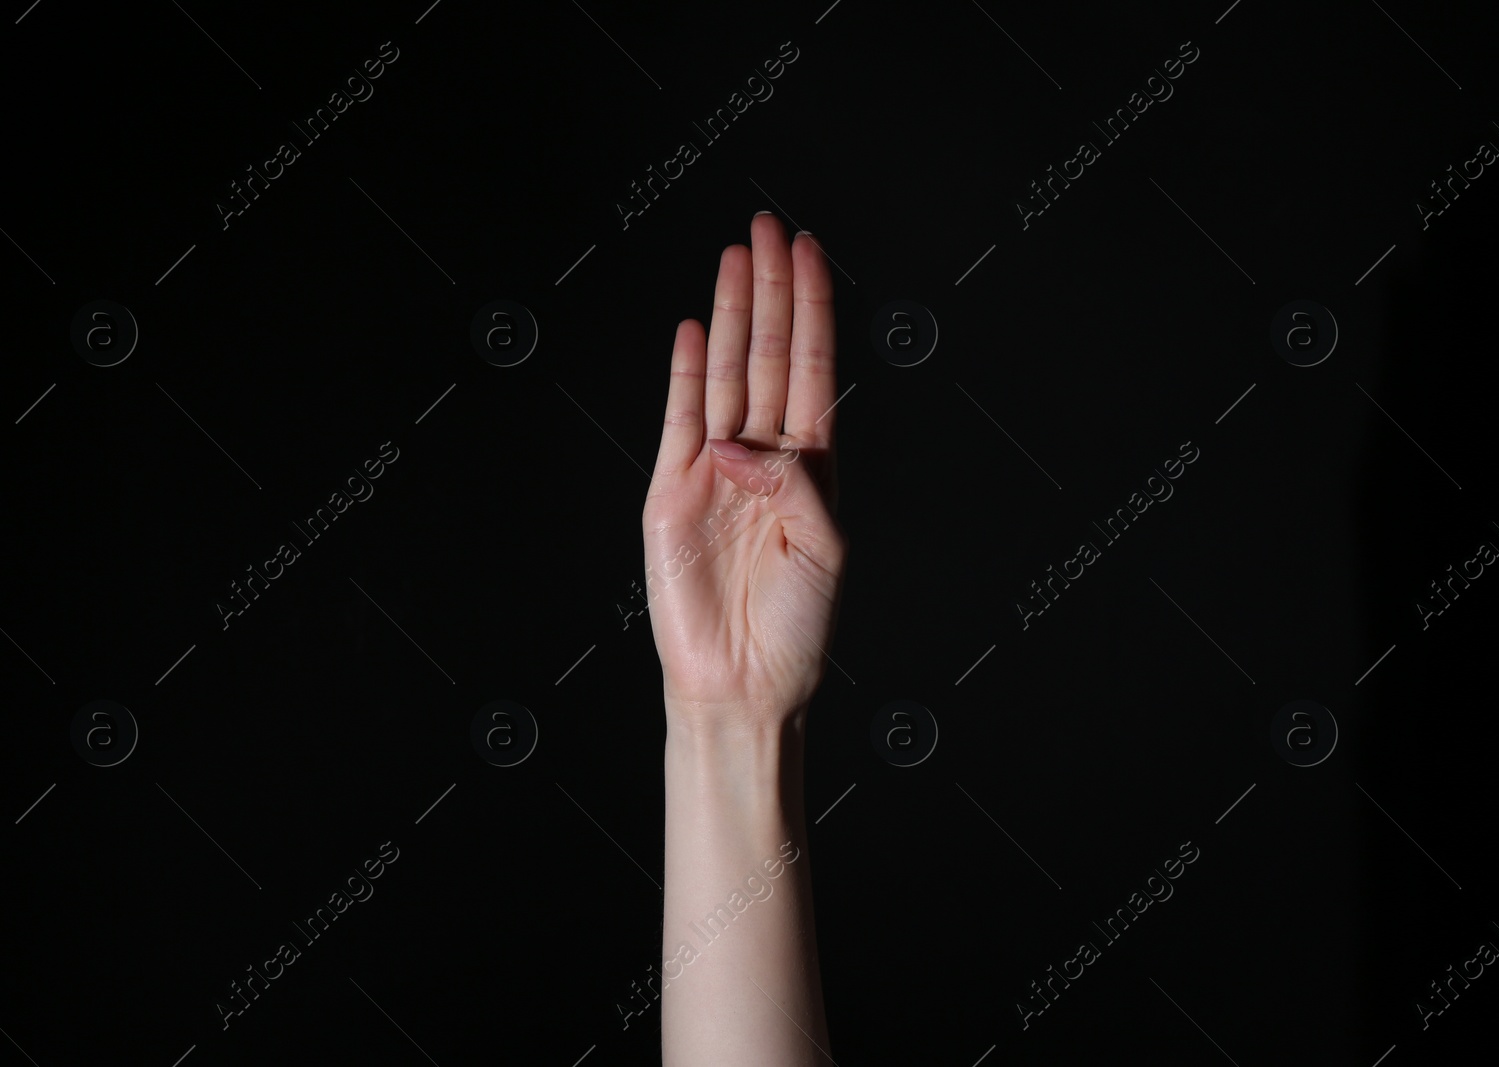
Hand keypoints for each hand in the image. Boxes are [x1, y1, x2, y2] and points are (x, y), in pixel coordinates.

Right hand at [642, 213, 846, 728]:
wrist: (741, 682)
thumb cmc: (796, 628)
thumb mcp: (827, 548)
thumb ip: (798, 484)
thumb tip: (744, 442)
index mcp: (812, 467)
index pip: (811, 369)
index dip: (812, 309)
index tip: (811, 255)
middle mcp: (764, 457)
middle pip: (768, 355)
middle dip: (772, 291)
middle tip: (770, 229)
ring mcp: (715, 469)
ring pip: (724, 373)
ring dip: (731, 316)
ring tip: (736, 259)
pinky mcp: (671, 491)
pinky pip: (677, 418)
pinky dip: (684, 373)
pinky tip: (693, 331)